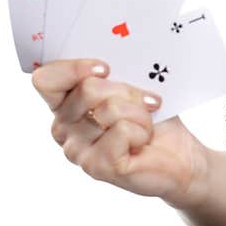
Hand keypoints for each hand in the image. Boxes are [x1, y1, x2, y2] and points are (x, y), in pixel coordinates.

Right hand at [31, 59, 209, 208]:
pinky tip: (143, 142)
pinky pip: (123, 130)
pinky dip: (142, 130)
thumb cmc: (154, 120)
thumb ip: (113, 75)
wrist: (180, 156)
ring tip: (145, 125)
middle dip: (127, 90)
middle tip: (146, 101)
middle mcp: (63, 128)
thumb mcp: (134, 87)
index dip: (72, 69)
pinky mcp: (97, 166)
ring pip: (109, 108)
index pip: (46, 80)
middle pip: (87, 89)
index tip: (105, 68)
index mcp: (65, 104)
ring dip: (140, 113)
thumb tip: (110, 58)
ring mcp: (77, 150)